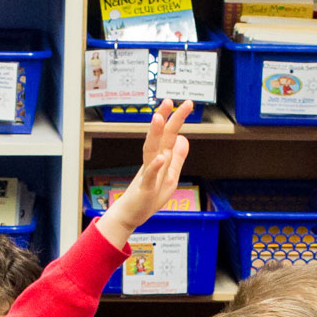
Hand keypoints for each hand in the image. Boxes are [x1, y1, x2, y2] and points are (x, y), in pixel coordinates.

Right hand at [96, 100, 193, 247]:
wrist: (130, 215)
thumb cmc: (148, 197)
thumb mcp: (170, 177)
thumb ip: (177, 158)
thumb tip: (185, 138)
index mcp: (160, 158)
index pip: (169, 135)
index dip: (176, 119)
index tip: (186, 103)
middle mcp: (153, 162)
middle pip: (160, 137)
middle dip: (165, 119)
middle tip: (170, 100)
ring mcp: (148, 174)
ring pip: (151, 150)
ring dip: (155, 134)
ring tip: (158, 117)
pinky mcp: (145, 189)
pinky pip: (149, 176)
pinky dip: (154, 167)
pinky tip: (160, 158)